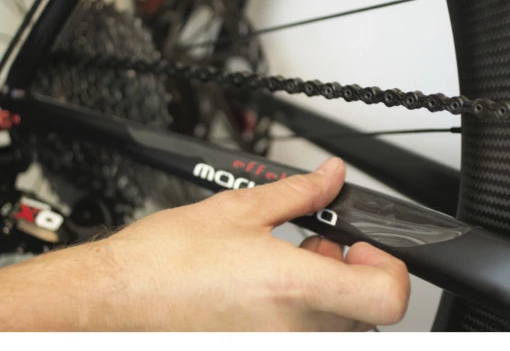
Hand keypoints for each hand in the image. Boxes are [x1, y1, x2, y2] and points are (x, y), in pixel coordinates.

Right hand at [0, 157, 409, 330]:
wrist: (117, 297)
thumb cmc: (166, 259)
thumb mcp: (241, 209)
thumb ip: (300, 192)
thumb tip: (331, 177)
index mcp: (292, 288)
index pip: (388, 297)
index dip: (391, 267)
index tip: (367, 245)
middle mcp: (292, 331)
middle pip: (365, 309)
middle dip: (353, 271)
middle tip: (321, 245)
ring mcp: (275, 348)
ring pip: (338, 325)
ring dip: (329, 291)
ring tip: (289, 261)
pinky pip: (307, 335)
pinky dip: (304, 311)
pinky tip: (271, 287)